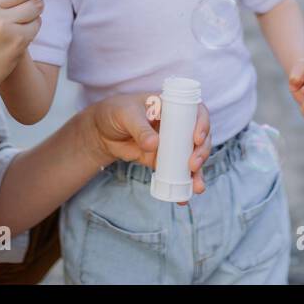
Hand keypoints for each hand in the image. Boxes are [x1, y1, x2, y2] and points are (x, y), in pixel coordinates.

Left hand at [86, 93, 210, 205]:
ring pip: (192, 157)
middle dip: (202, 152)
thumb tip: (154, 144)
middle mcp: (177, 125)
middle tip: (193, 165)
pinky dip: (182, 185)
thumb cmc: (115, 112)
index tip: (196, 138)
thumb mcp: (125, 115)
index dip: (202, 124)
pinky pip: (176, 172)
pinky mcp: (162, 160)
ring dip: (198, 173)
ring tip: (196, 187)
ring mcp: (171, 144)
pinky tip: (184, 197)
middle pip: (200, 137)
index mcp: (172, 107)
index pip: (196, 111)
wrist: (101, 131)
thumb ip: (139, 128)